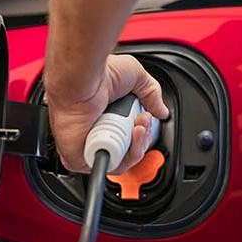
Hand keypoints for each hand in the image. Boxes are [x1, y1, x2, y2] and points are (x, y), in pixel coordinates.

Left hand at [45, 54, 169, 173]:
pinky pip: (108, 166)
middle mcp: (95, 131)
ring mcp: (88, 146)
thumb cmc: (100, 74)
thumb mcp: (136, 76)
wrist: (83, 79)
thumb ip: (151, 94)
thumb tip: (162, 112)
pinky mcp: (80, 158)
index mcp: (104, 115)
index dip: (142, 132)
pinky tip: (127, 138)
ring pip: (121, 161)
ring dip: (137, 146)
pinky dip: (123, 157)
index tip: (147, 116)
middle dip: (142, 138)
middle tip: (143, 120)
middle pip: (128, 150)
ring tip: (137, 127)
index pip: (128, 136)